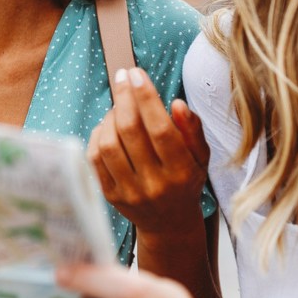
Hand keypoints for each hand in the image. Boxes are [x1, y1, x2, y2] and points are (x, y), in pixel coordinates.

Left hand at [89, 68, 208, 233]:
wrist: (169, 223)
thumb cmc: (186, 180)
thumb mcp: (201, 156)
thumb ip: (193, 130)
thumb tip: (177, 104)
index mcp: (181, 172)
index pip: (161, 129)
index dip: (146, 98)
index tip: (136, 74)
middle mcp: (155, 184)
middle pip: (131, 132)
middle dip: (124, 98)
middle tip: (123, 76)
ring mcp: (129, 192)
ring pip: (109, 143)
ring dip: (110, 116)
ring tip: (119, 105)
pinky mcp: (110, 196)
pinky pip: (95, 157)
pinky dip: (98, 134)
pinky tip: (108, 125)